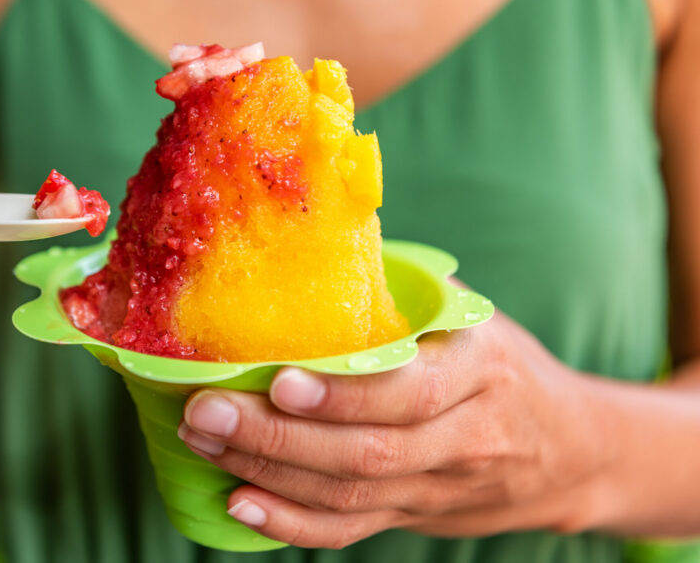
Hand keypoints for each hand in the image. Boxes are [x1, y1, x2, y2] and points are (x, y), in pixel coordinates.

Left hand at [178, 311, 605, 548]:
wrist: (571, 449)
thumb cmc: (501, 364)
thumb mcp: (470, 316)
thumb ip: (403, 294)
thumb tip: (311, 244)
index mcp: (477, 371)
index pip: (408, 393)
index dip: (343, 395)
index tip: (278, 382)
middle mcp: (464, 438)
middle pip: (366, 453)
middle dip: (276, 437)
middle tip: (205, 413)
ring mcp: (439, 487)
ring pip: (350, 495)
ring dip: (268, 473)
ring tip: (204, 443)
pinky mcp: (415, 517)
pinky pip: (352, 530)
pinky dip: (292, 525)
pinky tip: (241, 503)